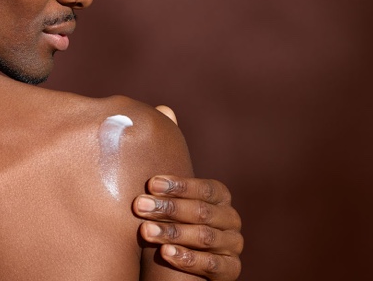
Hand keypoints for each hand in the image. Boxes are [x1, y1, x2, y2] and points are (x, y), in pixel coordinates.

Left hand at [134, 106, 242, 279]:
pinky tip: (166, 254)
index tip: (150, 182)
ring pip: (206, 238)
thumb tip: (164, 108)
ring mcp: (232, 247)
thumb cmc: (165, 218)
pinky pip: (213, 266)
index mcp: (219, 196)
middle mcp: (231, 219)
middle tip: (139, 206)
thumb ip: (167, 152)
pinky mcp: (229, 272)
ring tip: (145, 231)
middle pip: (204, 212)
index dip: (179, 185)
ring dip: (173, 233)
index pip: (205, 188)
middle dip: (169, 209)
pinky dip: (188, 259)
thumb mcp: (164, 189)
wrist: (167, 262)